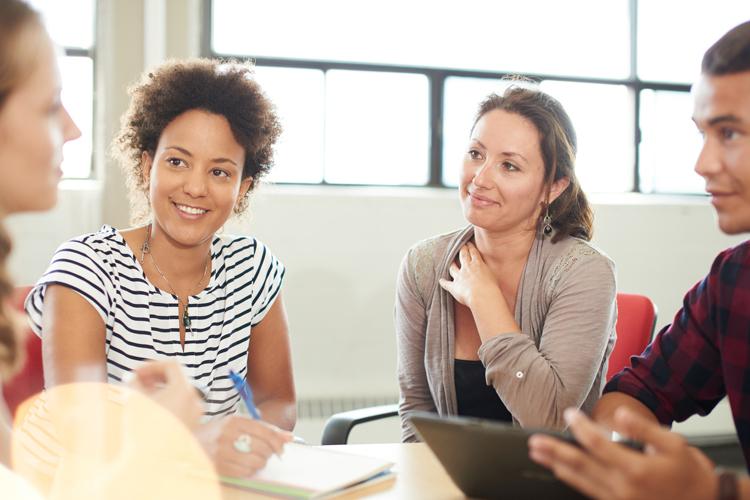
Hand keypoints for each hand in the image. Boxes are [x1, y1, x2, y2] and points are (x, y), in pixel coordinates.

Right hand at [127, 360, 202, 430]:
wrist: (153, 462)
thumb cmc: (144, 431)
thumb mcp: (134, 400)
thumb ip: (134, 381)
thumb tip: (133, 376)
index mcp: (184, 389)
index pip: (171, 365)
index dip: (151, 365)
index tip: (137, 371)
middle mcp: (195, 399)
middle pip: (177, 378)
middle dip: (156, 377)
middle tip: (138, 381)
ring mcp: (196, 413)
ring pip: (179, 392)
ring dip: (161, 389)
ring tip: (143, 395)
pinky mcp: (192, 425)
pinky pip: (182, 405)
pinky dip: (169, 401)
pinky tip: (152, 408)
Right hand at [196, 414, 292, 476]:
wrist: (190, 443)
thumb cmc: (219, 433)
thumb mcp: (239, 424)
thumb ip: (264, 429)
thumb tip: (289, 437)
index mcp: (234, 420)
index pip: (264, 430)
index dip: (277, 441)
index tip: (282, 448)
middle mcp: (227, 434)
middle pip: (262, 446)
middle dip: (269, 453)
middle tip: (266, 454)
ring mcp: (221, 451)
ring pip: (255, 461)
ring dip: (260, 462)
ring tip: (256, 459)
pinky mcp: (218, 466)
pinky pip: (244, 472)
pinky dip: (250, 470)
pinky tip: (246, 466)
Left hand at [438, 242, 501, 308]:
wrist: (482, 296)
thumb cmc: (491, 288)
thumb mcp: (492, 275)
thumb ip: (487, 271)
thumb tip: (487, 271)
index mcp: (478, 263)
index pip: (473, 252)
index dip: (470, 247)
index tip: (468, 243)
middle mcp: (467, 267)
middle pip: (462, 256)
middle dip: (462, 250)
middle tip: (461, 246)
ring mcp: (459, 276)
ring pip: (453, 267)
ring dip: (451, 264)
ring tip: (450, 261)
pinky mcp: (454, 286)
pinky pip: (446, 284)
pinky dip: (443, 282)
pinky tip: (441, 281)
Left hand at [528, 407, 717, 499]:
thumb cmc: (689, 473)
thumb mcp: (672, 444)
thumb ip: (642, 428)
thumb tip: (618, 414)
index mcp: (635, 469)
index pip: (597, 445)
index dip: (580, 427)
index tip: (570, 413)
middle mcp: (622, 488)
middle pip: (579, 466)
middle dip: (554, 452)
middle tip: (534, 441)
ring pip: (579, 482)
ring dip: (556, 466)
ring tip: (538, 454)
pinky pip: (589, 493)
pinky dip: (572, 480)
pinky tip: (560, 471)